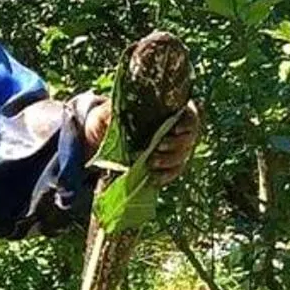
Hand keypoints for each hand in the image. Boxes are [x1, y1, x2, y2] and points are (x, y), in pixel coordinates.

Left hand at [82, 95, 200, 178]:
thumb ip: (112, 111)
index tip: (176, 128)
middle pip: (189, 138)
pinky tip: (154, 178)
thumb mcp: (106, 112)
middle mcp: (174, 130)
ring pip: (182, 156)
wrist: (99, 139)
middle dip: (176, 144)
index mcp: (166, 111)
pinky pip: (174, 172)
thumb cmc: (107, 120)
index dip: (189, 122)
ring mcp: (172, 149)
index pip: (191, 114)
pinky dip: (166, 176)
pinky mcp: (165, 165)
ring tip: (152, 162)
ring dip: (170, 161)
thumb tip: (114, 111)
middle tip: (159, 146)